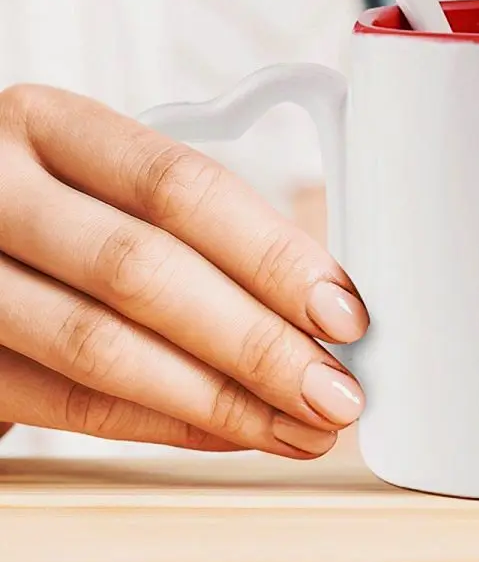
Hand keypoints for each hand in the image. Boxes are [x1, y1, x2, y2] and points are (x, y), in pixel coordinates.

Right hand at [0, 85, 366, 457]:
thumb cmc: (56, 220)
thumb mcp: (106, 186)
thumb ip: (197, 228)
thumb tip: (326, 305)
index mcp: (49, 127)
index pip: (180, 187)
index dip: (273, 256)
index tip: (346, 313)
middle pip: (140, 269)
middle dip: (257, 343)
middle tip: (335, 393)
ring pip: (99, 346)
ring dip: (220, 400)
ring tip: (300, 429)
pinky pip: (65, 403)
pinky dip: (161, 426)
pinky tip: (230, 435)